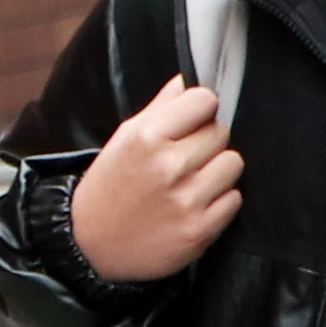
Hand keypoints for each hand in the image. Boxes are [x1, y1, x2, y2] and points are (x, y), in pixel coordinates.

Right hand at [69, 76, 241, 284]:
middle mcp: (169, 166)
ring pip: (233, 163)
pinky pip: (235, 198)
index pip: (204, 100)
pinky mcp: (200, 229)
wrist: (90, 245)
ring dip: (218, 170)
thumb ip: (159, 108)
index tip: (193, 120)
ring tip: (192, 180)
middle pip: (221, 132)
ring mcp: (187, 199)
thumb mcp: (124, 140)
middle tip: (185, 157)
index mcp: (147, 137)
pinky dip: (220, 201)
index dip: (201, 109)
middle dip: (207, 141)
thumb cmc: (110, 186)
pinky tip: (195, 203)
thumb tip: (186, 81)